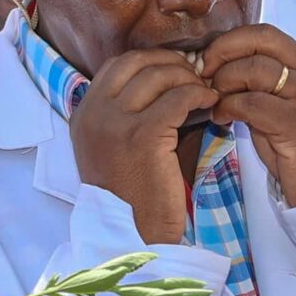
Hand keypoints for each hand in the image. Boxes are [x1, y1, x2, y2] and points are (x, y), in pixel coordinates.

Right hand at [70, 47, 224, 243]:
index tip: (176, 70)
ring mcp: (116, 123)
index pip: (118, 65)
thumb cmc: (131, 196)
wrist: (133, 235)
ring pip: (159, 76)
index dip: (151, 60)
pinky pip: (179, 98)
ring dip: (188, 79)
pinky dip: (199, 95)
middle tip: (196, 74)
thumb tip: (161, 81)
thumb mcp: (113, 150)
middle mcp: (94, 114)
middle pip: (137, 63)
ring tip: (205, 92)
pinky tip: (211, 102)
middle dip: (171, 63)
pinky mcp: (144, 136)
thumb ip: (124, 116)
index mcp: (84, 115)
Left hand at [202, 25, 295, 205]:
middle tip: (204, 71)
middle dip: (223, 50)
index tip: (210, 60)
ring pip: (253, 69)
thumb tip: (218, 66)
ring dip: (223, 82)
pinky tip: (221, 119)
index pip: (266, 35)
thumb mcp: (285, 103)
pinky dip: (228, 107)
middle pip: (261, 39)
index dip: (231, 43)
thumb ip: (262, 82)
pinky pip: (251, 103)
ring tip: (214, 100)